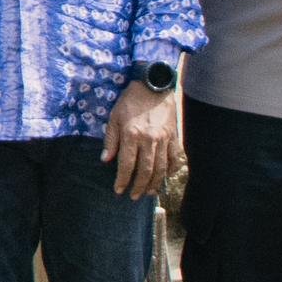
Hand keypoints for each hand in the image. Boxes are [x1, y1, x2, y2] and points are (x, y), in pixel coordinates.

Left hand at [103, 78, 179, 198]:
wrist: (153, 85)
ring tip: (149, 192)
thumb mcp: (114, 117)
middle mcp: (149, 139)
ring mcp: (164, 138)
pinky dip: (173, 169)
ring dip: (155, 183)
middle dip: (139, 187)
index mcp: (132, 135)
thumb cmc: (130, 101)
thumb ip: (110, 140)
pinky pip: (176, 157)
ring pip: (161, 167)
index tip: (119, 191)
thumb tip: (105, 161)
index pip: (127, 164)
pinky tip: (167, 177)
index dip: (122, 180)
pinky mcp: (174, 136)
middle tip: (134, 196)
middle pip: (146, 170)